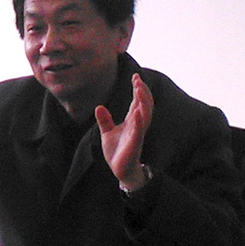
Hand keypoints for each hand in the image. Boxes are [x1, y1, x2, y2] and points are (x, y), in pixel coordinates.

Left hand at [95, 73, 153, 190]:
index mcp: (132, 121)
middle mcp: (137, 124)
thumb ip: (104, 120)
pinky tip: (136, 111)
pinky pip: (139, 130)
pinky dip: (138, 120)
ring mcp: (137, 133)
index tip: (135, 76)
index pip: (137, 101)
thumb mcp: (107, 133)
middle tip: (138, 79)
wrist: (119, 170)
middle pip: (145, 104)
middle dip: (143, 91)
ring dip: (143, 101)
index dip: (138, 89)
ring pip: (145, 115)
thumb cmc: (117, 151)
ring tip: (139, 89)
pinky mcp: (135, 143)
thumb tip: (99, 107)